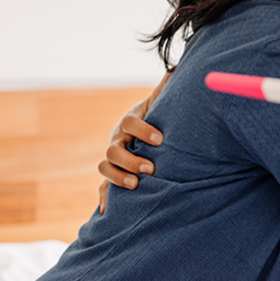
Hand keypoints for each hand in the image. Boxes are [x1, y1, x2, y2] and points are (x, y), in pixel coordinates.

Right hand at [97, 71, 169, 212]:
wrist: (139, 133)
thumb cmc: (153, 118)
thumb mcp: (158, 104)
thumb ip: (165, 90)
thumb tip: (176, 68)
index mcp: (129, 122)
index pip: (130, 122)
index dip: (143, 130)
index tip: (160, 139)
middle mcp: (116, 140)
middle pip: (114, 149)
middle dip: (130, 160)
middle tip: (150, 169)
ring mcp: (112, 158)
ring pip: (105, 168)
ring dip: (117, 177)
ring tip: (136, 186)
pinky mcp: (111, 175)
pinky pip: (102, 188)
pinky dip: (105, 198)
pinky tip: (109, 212)